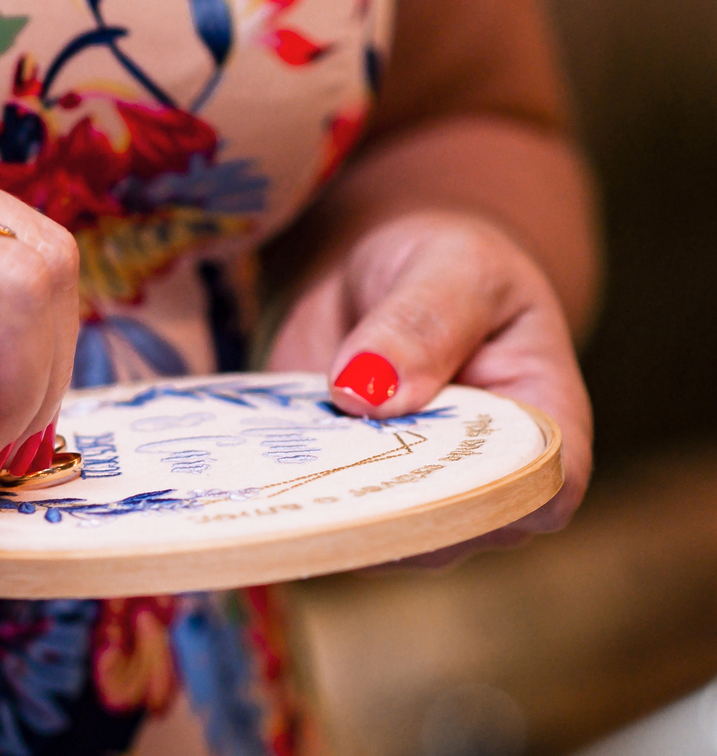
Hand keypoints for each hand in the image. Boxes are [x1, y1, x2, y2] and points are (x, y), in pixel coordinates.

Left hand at [267, 213, 591, 564]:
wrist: (377, 277)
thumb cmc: (444, 267)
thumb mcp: (448, 266)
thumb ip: (421, 322)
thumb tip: (367, 392)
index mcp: (541, 425)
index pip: (545, 491)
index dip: (496, 494)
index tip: (423, 457)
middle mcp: (481, 484)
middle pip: (447, 530)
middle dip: (386, 498)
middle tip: (326, 446)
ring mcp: (409, 500)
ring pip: (373, 535)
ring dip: (328, 498)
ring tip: (283, 447)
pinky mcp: (344, 493)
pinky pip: (318, 513)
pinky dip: (288, 487)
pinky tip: (255, 454)